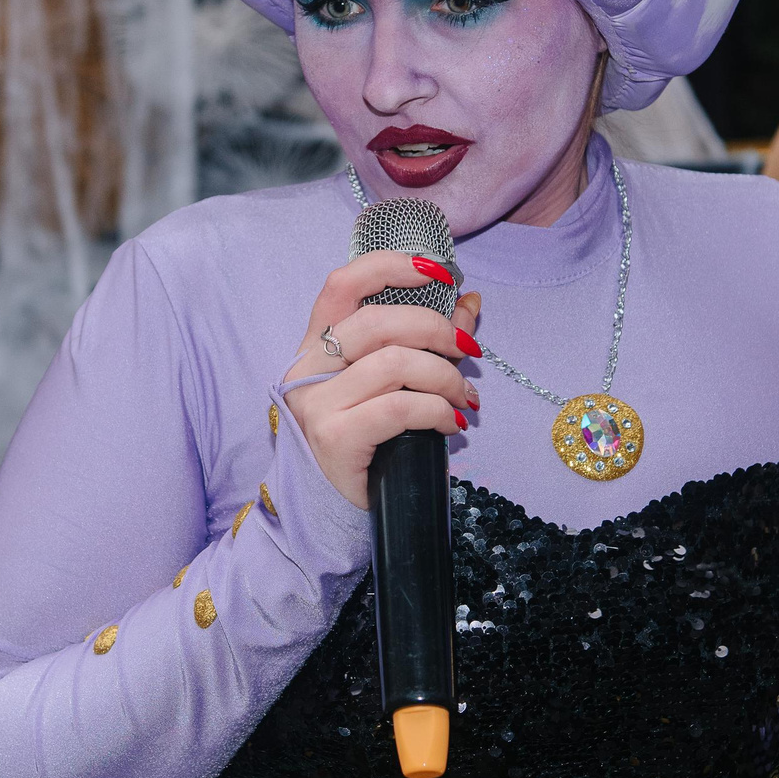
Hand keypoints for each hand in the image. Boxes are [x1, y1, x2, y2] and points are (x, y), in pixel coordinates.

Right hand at [282, 252, 479, 509]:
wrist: (332, 510)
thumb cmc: (366, 442)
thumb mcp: (392, 385)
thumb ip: (427, 340)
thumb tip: (469, 301)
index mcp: (317, 345)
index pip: (343, 283)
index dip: (392, 267)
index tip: (441, 273)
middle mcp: (309, 368)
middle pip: (378, 321)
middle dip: (437, 330)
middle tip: (469, 353)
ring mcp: (317, 403)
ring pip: (395, 364)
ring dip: (445, 378)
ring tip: (464, 398)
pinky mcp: (334, 438)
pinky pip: (400, 408)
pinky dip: (438, 412)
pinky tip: (453, 424)